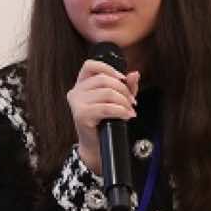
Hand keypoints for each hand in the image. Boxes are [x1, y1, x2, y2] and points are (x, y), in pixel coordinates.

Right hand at [68, 58, 140, 175]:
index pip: (90, 65)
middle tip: (132, 101)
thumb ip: (126, 86)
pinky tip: (126, 116)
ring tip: (129, 110)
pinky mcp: (81, 115)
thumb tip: (134, 74)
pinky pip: (106, 107)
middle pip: (104, 79)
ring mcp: (76, 103)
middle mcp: (76, 92)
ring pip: (107, 93)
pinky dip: (120, 111)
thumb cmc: (105, 122)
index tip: (122, 79)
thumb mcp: (117, 100)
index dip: (108, 69)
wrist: (97, 145)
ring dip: (124, 102)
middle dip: (123, 90)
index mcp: (81, 84)